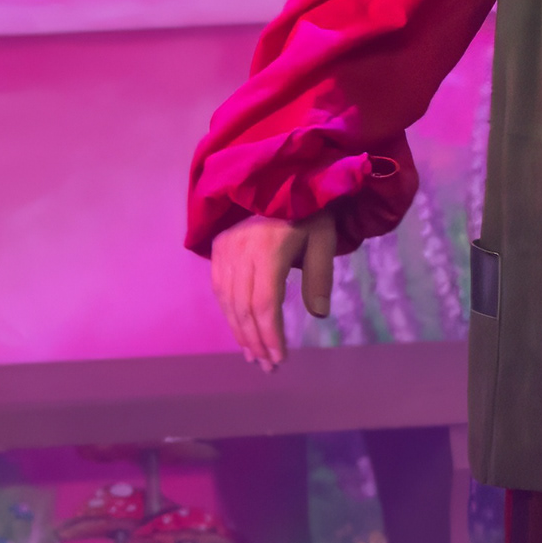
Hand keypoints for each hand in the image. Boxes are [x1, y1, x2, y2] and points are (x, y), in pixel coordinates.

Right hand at [210, 213, 337, 370]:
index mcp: (269, 248)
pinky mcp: (218, 246)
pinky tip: (240, 328)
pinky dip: (228, 311)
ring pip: (226, 299)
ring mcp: (225, 248)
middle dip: (254, 340)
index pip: (265, 303)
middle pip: (242, 306)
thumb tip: (319, 315)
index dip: (270, 334)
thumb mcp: (323, 239)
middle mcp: (240, 250)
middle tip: (266, 366)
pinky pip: (218, 286)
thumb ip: (319, 277)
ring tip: (253, 355)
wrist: (280, 176)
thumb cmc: (309, 210)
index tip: (280, 358)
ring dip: (239, 331)